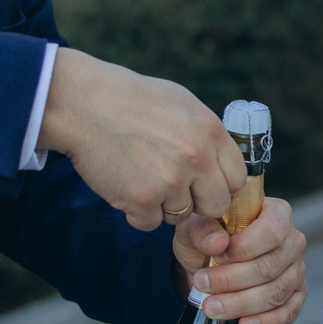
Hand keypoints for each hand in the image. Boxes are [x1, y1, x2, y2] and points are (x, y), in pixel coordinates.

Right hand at [37, 49, 244, 231]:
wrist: (84, 103)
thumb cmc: (131, 99)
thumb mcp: (182, 104)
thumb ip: (207, 135)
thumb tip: (222, 164)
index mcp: (211, 132)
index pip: (238, 179)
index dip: (220, 184)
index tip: (203, 183)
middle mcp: (197, 158)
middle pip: (215, 205)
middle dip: (197, 202)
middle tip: (172, 186)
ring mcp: (170, 181)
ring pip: (180, 216)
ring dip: (162, 205)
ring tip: (141, 175)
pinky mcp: (141, 200)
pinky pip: (149, 224)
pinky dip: (135, 212)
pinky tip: (124, 185)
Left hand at [172, 198, 307, 323]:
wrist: (208, 262)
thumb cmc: (207, 237)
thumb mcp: (195, 226)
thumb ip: (202, 230)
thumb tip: (218, 244)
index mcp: (276, 213)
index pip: (273, 231)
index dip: (245, 248)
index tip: (216, 256)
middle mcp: (293, 241)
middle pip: (271, 267)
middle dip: (232, 280)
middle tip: (202, 284)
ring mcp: (296, 270)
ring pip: (276, 293)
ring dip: (241, 304)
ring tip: (211, 307)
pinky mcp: (295, 295)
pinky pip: (288, 313)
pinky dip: (266, 322)